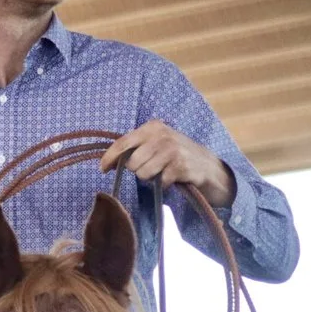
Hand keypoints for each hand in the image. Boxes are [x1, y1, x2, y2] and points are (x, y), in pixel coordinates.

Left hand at [100, 121, 234, 209]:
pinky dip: (164, 184)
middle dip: (137, 170)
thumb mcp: (157, 144)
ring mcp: (172, 150)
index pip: (123, 142)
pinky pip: (159, 182)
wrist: (208, 165)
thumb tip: (109, 162)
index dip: (110, 157)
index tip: (102, 169)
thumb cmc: (177, 155)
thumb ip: (136, 148)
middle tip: (151, 169)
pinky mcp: (180, 166)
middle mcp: (161, 135)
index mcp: (152, 127)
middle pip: (132, 162)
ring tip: (162, 172)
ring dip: (150, 178)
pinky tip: (172, 178)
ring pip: (143, 173)